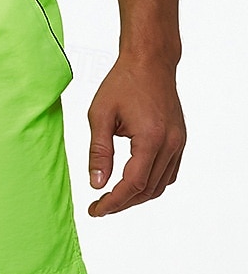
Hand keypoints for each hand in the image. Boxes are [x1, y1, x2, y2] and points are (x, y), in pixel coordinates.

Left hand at [87, 55, 185, 216]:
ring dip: (136, 197)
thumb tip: (96, 184)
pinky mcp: (179, 140)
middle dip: (122, 203)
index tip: (95, 210)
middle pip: (147, 190)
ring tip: (111, 199)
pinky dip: (150, 184)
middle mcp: (171, 144)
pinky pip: (168, 173)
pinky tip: (130, 184)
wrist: (150, 62)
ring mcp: (178, 143)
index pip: (133, 184)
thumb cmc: (122, 83)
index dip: (113, 202)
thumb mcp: (100, 115)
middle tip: (98, 207)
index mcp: (151, 139)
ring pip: (160, 185)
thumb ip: (98, 152)